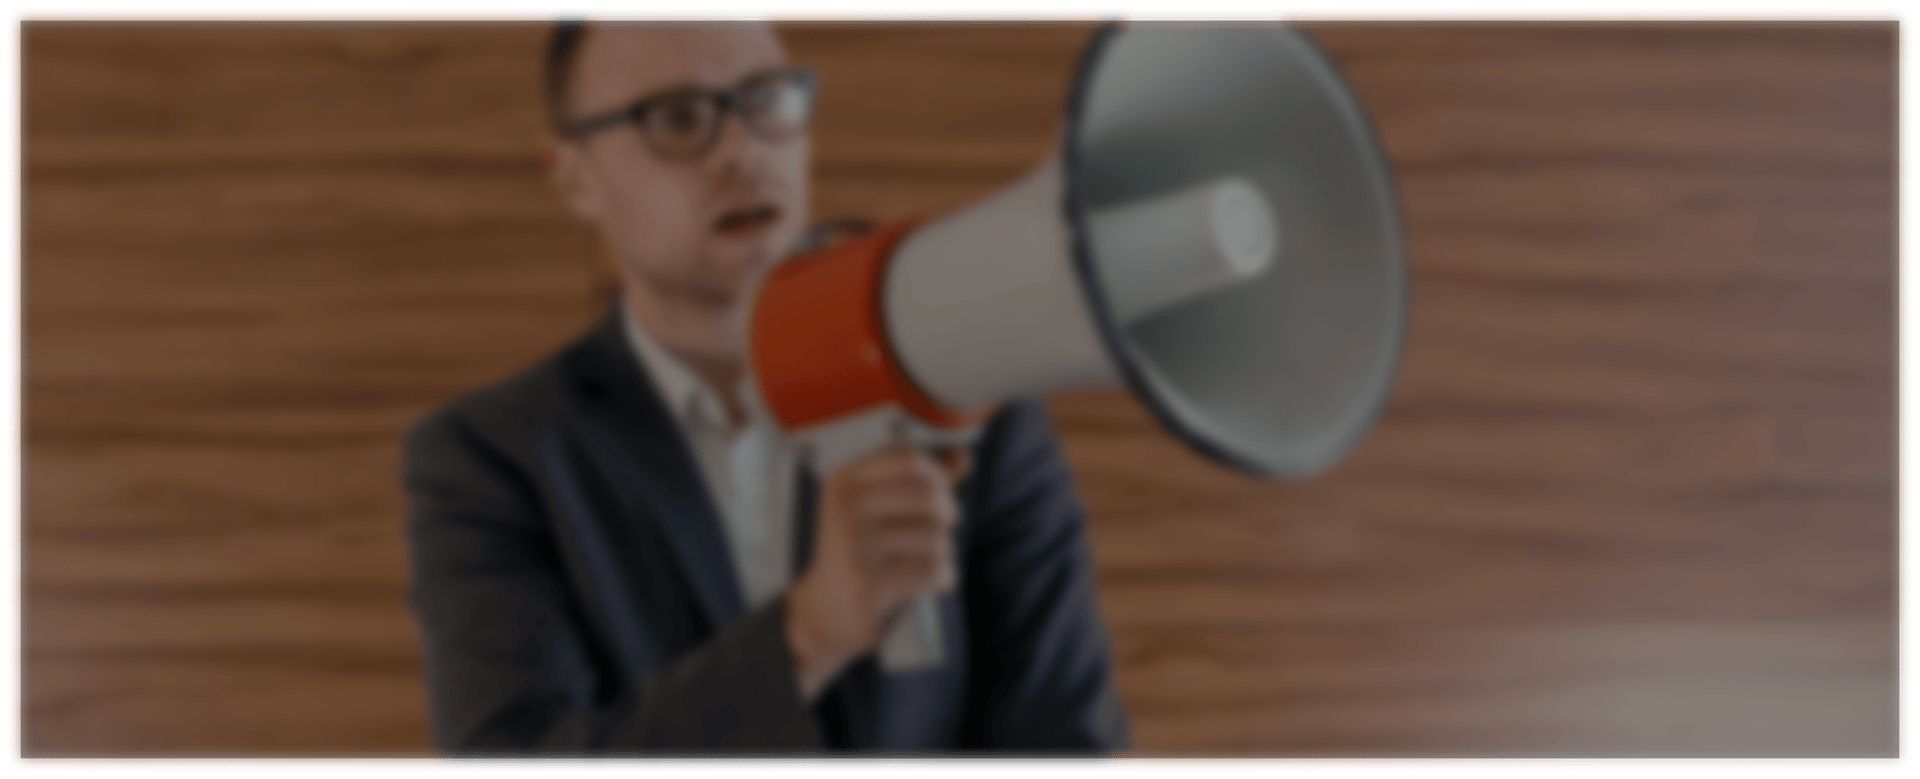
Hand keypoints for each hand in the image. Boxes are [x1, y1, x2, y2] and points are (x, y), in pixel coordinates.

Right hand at [783, 445, 970, 701]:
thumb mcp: (879, 509)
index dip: (937, 474)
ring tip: (923, 561)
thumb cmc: (859, 554)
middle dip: (947, 516)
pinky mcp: (866, 582)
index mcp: (845, 479)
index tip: (941, 490)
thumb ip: (919, 480)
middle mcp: (844, 506)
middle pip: (929, 495)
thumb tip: (961, 455)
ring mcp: (853, 544)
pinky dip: (940, 578)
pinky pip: (930, 570)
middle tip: (937, 532)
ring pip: (935, 536)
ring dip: (942, 552)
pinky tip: (926, 582)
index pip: (908, 459)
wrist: (822, 612)